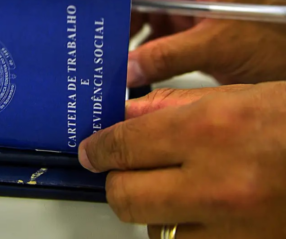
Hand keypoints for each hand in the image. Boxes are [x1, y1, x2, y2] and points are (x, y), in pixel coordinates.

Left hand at [78, 82, 285, 238]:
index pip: (123, 146)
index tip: (91, 151)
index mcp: (209, 131)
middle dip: (116, 181)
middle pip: (124, 196)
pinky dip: (180, 231)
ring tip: (171, 189)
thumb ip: (169, 108)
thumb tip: (123, 117)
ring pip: (153, 230)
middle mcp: (215, 183)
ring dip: (150, 210)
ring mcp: (231, 228)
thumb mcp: (232, 97)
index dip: (98, 149)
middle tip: (124, 170)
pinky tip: (197, 211)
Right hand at [99, 0, 285, 85]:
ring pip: (145, 21)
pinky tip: (131, 70)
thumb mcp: (220, 44)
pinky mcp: (190, 40)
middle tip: (99, 36)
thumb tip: (129, 67)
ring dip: (127, 38)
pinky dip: (141, 56)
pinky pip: (155, 43)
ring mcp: (188, 17)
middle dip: (117, 15)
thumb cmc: (279, 40)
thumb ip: (171, 55)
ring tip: (111, 56)